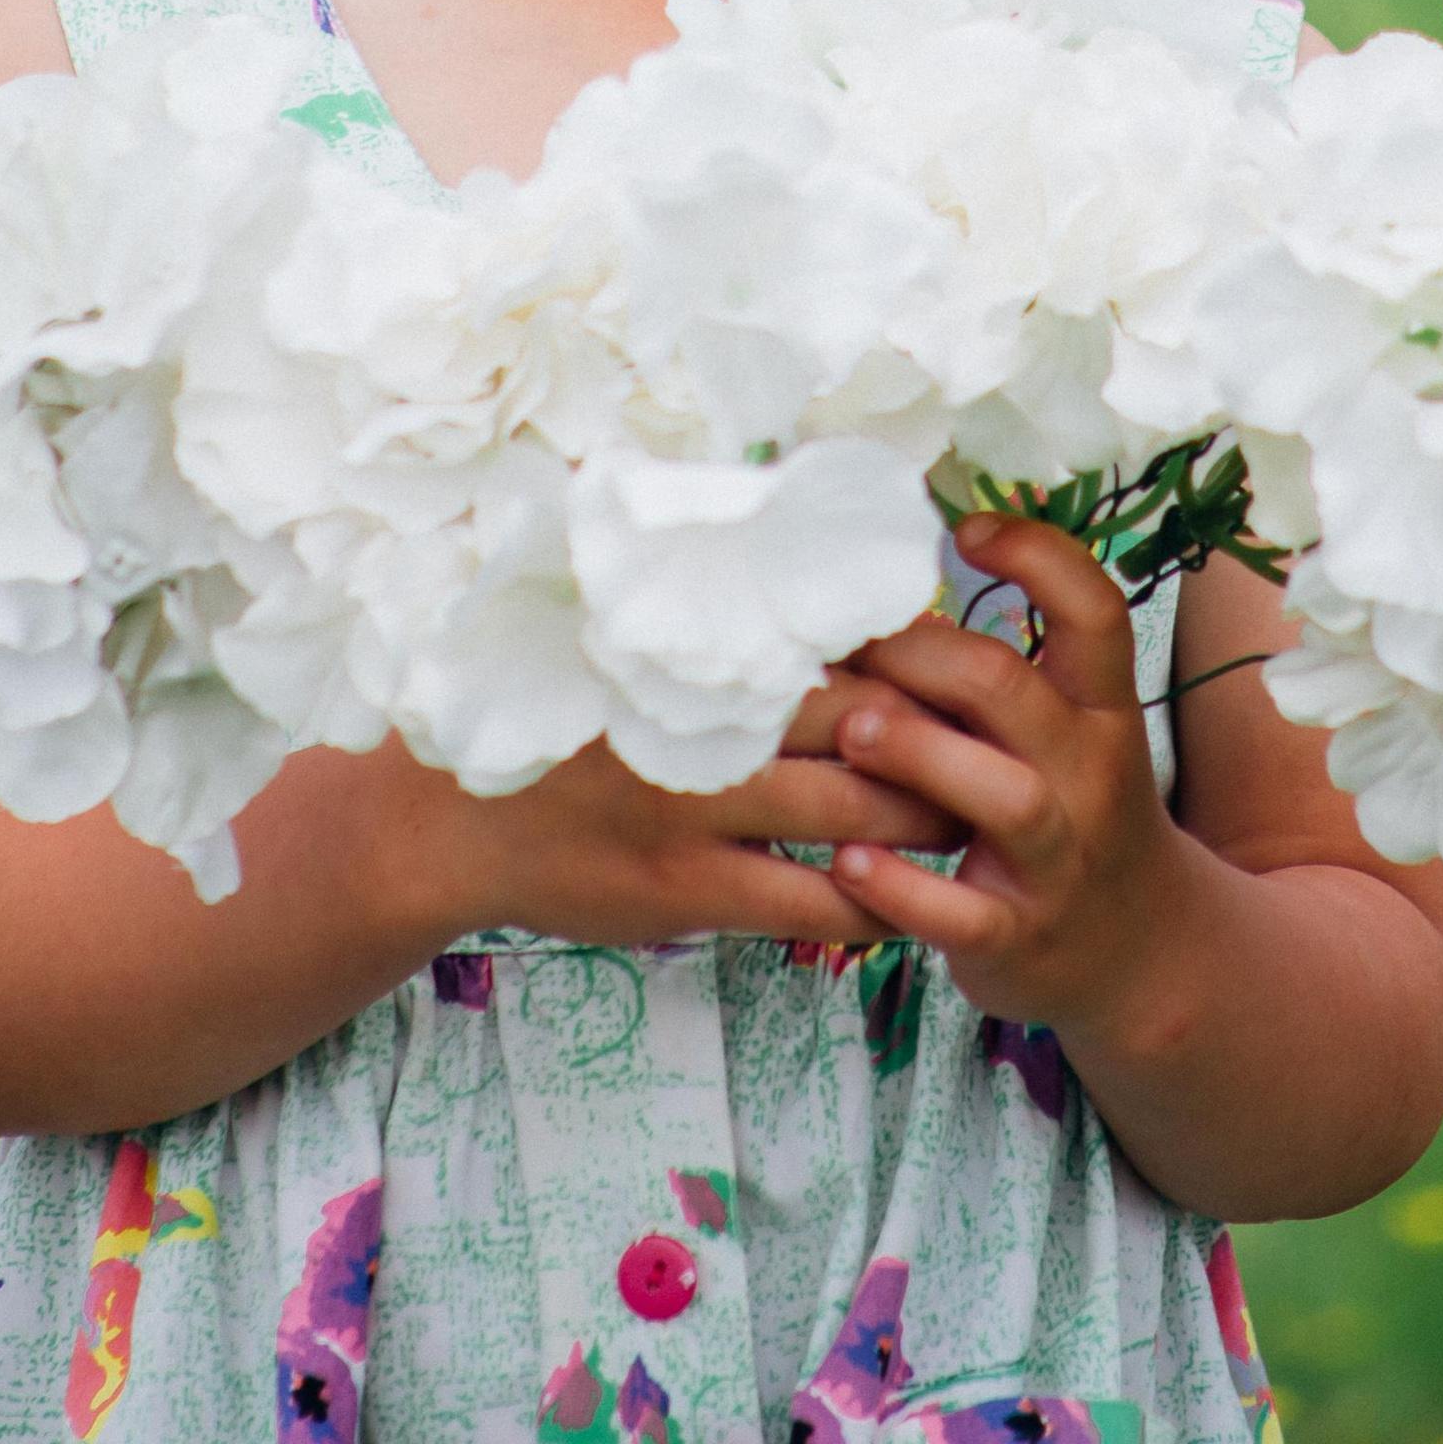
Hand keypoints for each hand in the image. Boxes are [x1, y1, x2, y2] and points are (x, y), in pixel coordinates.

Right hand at [389, 661, 966, 951]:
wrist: (446, 822)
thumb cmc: (549, 715)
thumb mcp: (611, 640)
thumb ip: (699, 611)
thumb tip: (784, 539)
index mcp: (695, 657)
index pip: (828, 644)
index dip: (907, 651)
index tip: (961, 650)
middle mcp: (703, 728)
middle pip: (860, 727)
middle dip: (937, 737)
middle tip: (996, 740)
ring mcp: (694, 815)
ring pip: (846, 819)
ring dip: (920, 821)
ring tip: (971, 816)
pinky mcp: (683, 892)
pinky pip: (801, 903)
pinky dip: (865, 904)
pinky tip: (903, 902)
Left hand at [822, 517, 1190, 1035]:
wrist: (1145, 952)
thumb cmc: (1074, 813)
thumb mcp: (1070, 736)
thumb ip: (1002, 678)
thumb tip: (886, 599)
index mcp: (1104, 710)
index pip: (1095, 610)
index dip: (1035, 555)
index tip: (964, 530)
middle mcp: (1091, 775)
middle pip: (1011, 690)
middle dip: (921, 657)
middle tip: (848, 648)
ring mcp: (1059, 860)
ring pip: (1003, 797)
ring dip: (916, 755)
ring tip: (847, 732)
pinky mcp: (1020, 937)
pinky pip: (962, 914)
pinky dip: (901, 888)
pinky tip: (848, 862)